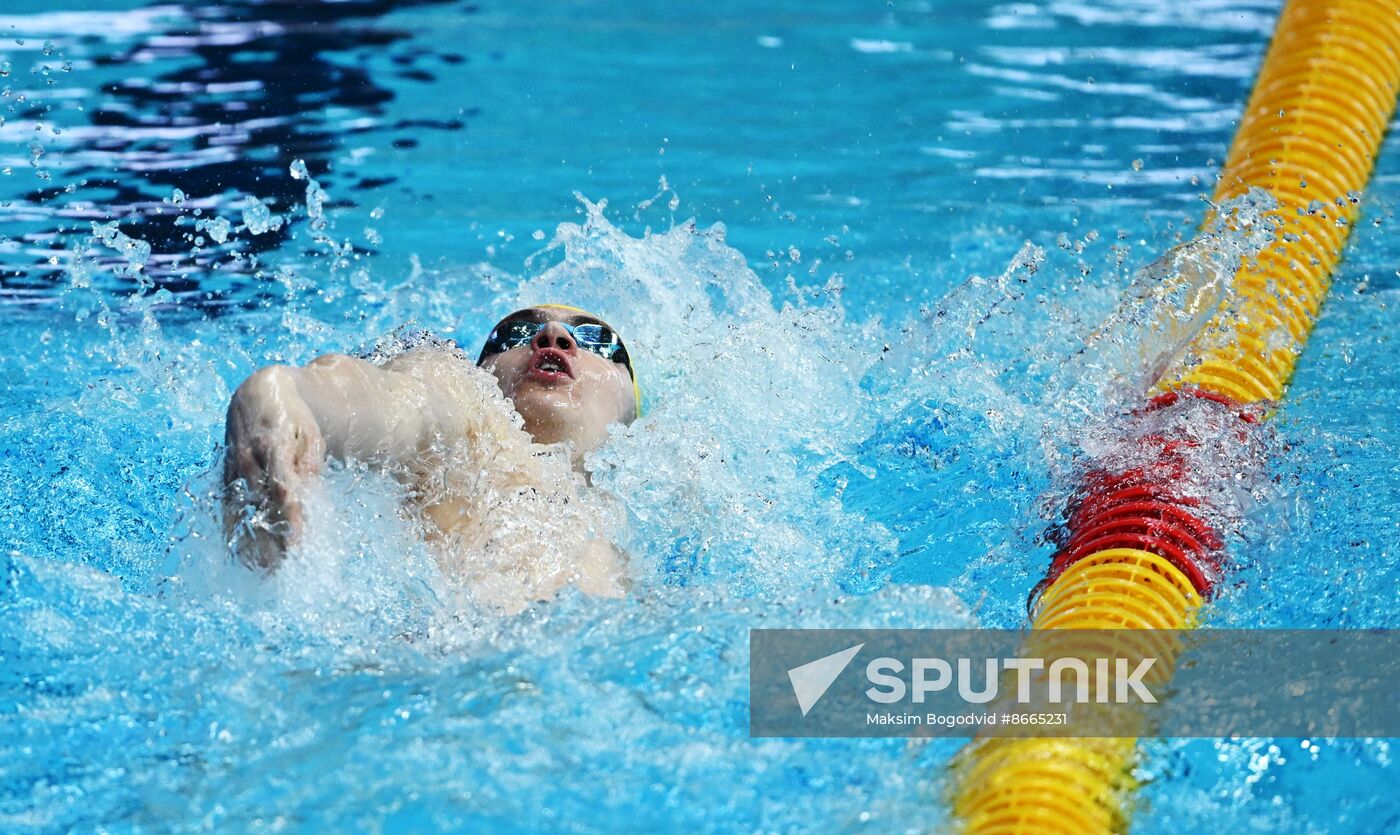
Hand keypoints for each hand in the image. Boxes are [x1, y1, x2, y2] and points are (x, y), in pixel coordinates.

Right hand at [222, 366, 325, 567]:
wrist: (257, 394)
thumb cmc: (294, 419)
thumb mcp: (309, 437)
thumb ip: (310, 466)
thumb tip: (312, 499)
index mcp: (273, 446)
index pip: (282, 489)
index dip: (290, 519)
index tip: (297, 546)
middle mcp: (248, 459)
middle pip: (259, 505)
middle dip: (270, 538)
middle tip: (283, 571)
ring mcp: (232, 467)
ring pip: (240, 510)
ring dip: (250, 541)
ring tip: (264, 572)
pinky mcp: (224, 474)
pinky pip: (227, 507)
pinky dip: (233, 531)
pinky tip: (241, 555)